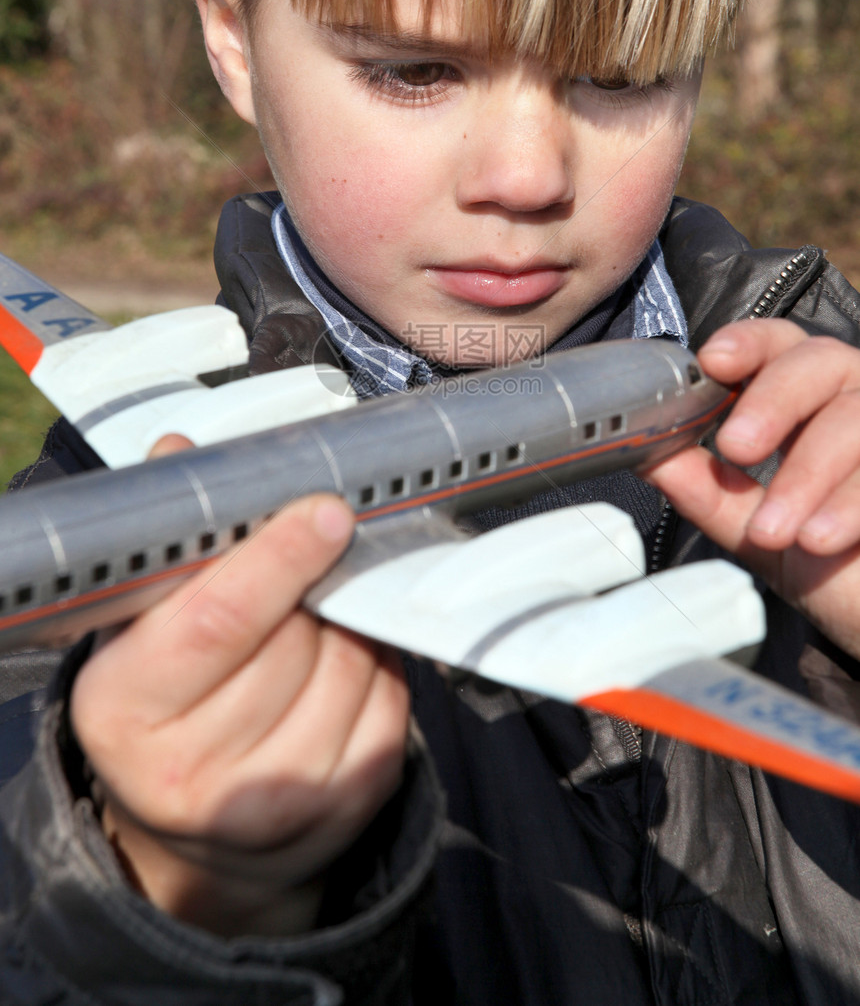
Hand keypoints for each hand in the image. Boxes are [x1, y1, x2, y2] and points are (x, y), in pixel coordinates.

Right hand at [70, 441, 408, 935]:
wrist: (184, 823)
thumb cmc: (164, 697)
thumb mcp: (138, 623)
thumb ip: (168, 538)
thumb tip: (182, 454)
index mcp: (121, 708)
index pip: (217, 619)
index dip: (281, 556)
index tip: (326, 511)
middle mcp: (185, 771)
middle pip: (293, 642)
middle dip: (316, 587)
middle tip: (315, 559)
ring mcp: (265, 804)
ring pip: (349, 668)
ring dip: (349, 624)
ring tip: (320, 615)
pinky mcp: (334, 816)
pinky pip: (391, 708)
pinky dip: (382, 667)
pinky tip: (347, 657)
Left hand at [645, 319, 859, 660]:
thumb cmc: (833, 572)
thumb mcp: (757, 531)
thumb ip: (707, 491)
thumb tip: (646, 454)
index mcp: (811, 407)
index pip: (779, 347)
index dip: (748, 342)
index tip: (712, 362)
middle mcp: (858, 404)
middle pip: (820, 360)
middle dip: (771, 401)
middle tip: (735, 448)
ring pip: (855, 416)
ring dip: (806, 473)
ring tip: (774, 530)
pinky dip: (850, 502)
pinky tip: (821, 539)